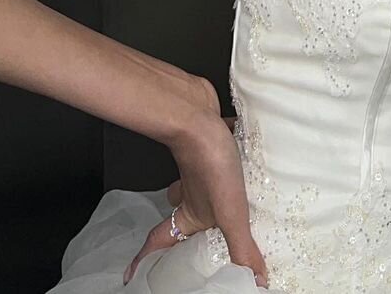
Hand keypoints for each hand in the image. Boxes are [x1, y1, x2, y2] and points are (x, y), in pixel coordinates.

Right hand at [123, 107, 267, 286]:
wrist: (199, 114)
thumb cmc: (208, 162)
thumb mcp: (230, 213)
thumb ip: (242, 247)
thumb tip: (256, 282)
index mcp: (190, 214)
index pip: (162, 242)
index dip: (147, 258)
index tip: (134, 274)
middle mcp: (193, 192)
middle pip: (184, 213)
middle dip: (194, 225)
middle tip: (211, 236)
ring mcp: (203, 167)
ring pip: (203, 184)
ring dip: (217, 190)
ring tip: (243, 198)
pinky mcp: (217, 143)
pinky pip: (223, 157)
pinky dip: (234, 159)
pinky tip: (254, 161)